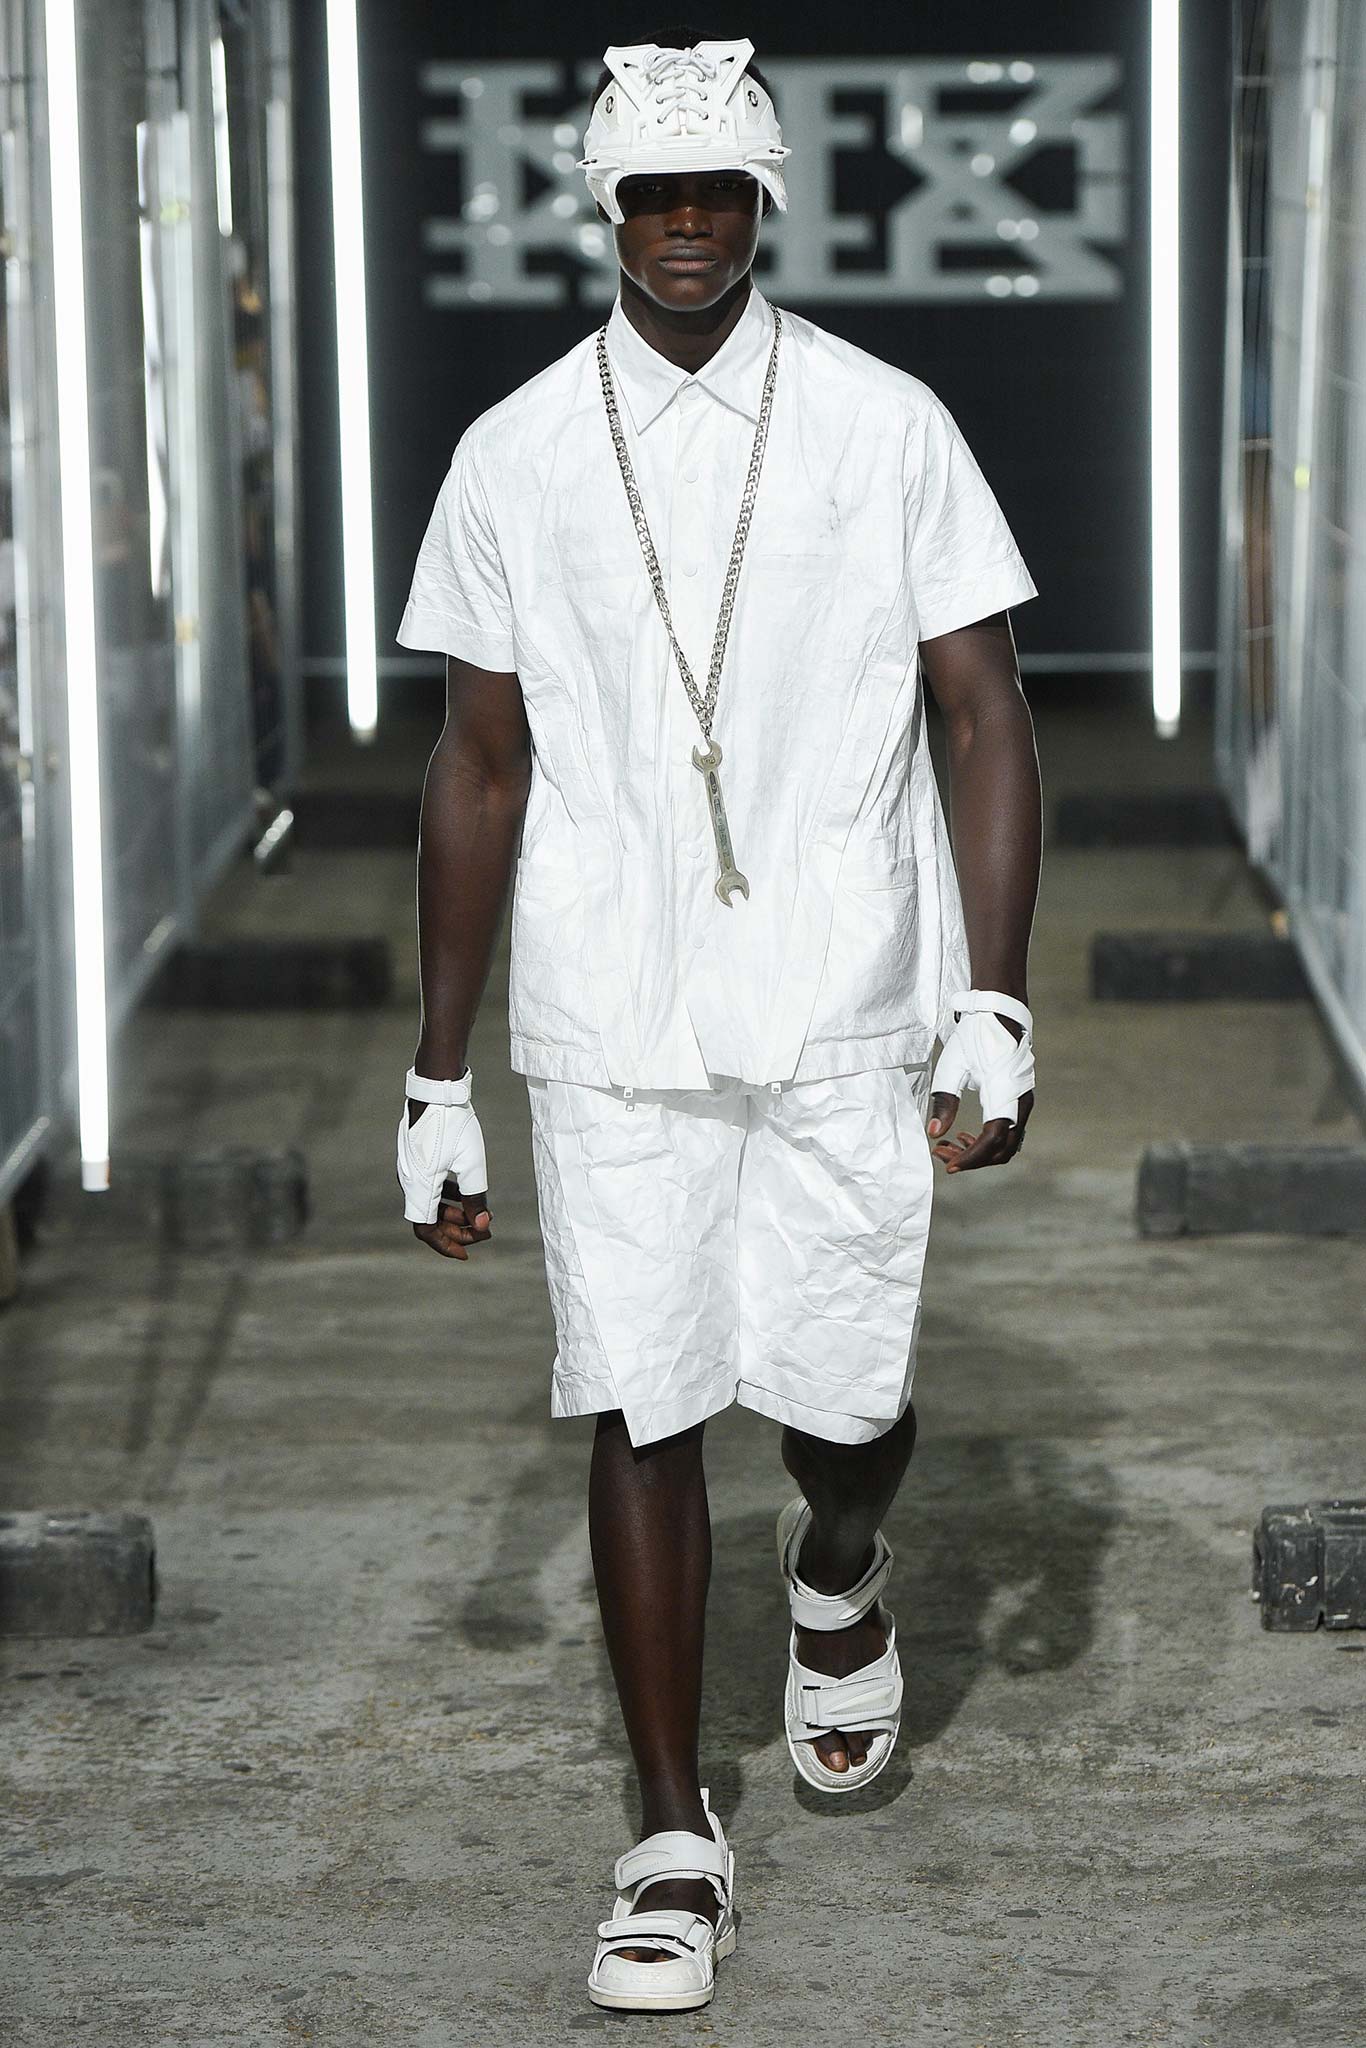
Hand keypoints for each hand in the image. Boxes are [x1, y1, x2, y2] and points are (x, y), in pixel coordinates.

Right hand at [398, 1095, 491, 1258]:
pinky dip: (446, 1196)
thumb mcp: (472, 1163)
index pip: (425, 1228)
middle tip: (482, 1231)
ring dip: (452, 1213)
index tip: (467, 1252)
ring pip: (429, 1202)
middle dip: (455, 1229)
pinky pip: (428, 1186)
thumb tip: (482, 1226)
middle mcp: (409, 1180)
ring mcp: (410, 1169)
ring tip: (478, 1214)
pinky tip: (465, 1193)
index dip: (445, 1244)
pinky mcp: (416, 1158)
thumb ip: (476, 1197)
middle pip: (427, 1218)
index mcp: (418, 1185)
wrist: (437, 1089)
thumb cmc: (454, 1124)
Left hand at [928, 1008, 1032, 1172]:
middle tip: (942, 1153)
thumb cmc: (975, 1035)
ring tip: (950, 1145)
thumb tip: (935, 1133)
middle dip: (972, 1159)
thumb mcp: (952, 1065)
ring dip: (980, 1152)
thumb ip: (944, 1100)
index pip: (993, 1139)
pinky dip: (988, 1142)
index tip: (948, 1164)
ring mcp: (1022, 1101)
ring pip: (1006, 1143)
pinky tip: (966, 1137)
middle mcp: (1020, 1101)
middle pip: (1002, 1148)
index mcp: (1005, 1091)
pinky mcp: (1018, 1100)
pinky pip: (1008, 1131)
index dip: (972, 1158)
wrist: (999, 1012)